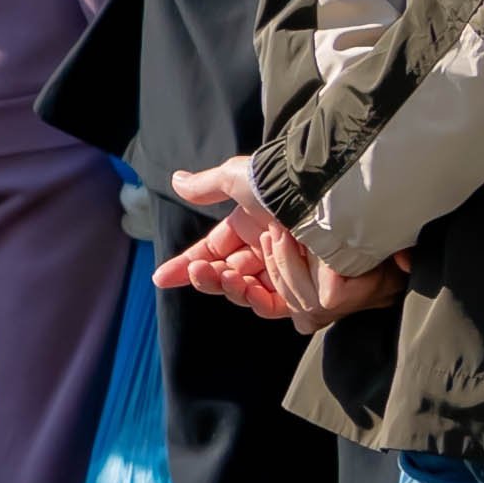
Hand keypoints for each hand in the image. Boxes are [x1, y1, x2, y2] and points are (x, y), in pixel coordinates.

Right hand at [161, 161, 397, 324]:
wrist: (322, 195)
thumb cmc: (284, 184)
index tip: (161, 278)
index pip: (213, 253)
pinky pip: (278, 304)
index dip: (186, 266)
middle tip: (197, 272)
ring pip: (249, 295)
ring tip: (224, 274)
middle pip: (228, 278)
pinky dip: (260, 294)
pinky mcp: (311, 292)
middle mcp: (268, 252)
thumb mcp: (239, 178)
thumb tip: (176, 181)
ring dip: (230, 288)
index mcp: (250, 228)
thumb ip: (207, 185)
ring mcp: (289, 272)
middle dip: (207, 278)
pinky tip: (253, 276)